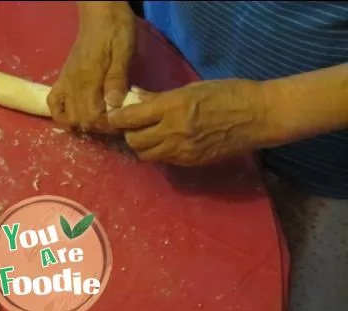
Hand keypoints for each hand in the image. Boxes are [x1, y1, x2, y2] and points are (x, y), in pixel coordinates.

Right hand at [47, 2, 135, 133]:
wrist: (99, 13)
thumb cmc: (115, 29)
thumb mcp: (123, 49)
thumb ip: (118, 77)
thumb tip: (113, 103)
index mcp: (89, 77)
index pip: (92, 116)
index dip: (106, 125)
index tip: (121, 122)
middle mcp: (73, 83)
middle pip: (80, 119)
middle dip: (98, 127)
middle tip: (114, 122)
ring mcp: (65, 82)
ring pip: (66, 116)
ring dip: (82, 123)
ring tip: (98, 120)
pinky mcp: (62, 79)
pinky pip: (53, 103)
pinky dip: (61, 115)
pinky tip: (75, 118)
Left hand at [107, 79, 286, 165]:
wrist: (259, 117)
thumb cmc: (227, 93)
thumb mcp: (190, 88)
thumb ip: (159, 98)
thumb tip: (134, 98)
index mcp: (172, 107)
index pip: (130, 118)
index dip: (116, 118)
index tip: (113, 115)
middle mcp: (173, 132)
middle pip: (133, 140)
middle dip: (129, 133)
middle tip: (135, 124)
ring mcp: (182, 150)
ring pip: (146, 154)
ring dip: (142, 145)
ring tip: (150, 134)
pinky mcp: (191, 162)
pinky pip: (164, 160)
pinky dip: (159, 152)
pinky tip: (167, 141)